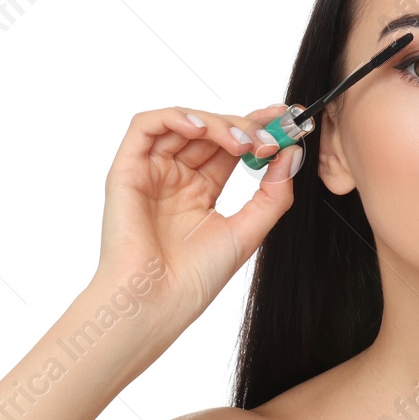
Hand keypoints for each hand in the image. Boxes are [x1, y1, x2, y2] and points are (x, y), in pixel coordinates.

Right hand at [93, 104, 301, 320]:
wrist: (158, 302)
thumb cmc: (195, 277)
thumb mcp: (248, 232)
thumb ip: (273, 194)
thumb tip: (291, 154)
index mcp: (200, 191)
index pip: (231, 147)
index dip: (259, 129)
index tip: (289, 122)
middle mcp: (175, 177)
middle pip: (211, 131)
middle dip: (245, 125)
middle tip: (271, 137)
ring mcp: (151, 171)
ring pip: (183, 123)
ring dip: (217, 123)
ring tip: (243, 142)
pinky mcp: (127, 170)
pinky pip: (145, 126)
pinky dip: (175, 117)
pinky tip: (201, 128)